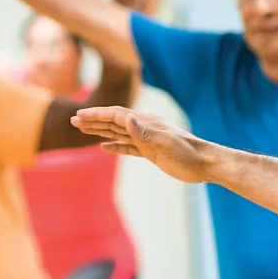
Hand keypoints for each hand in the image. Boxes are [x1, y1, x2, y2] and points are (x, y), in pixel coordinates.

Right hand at [72, 107, 212, 182]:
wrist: (205, 164)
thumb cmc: (188, 153)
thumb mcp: (164, 142)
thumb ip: (143, 131)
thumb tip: (125, 118)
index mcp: (146, 123)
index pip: (116, 115)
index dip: (97, 115)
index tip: (79, 116)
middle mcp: (144, 128)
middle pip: (113, 121)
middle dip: (93, 120)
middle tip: (72, 120)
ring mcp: (147, 140)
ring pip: (118, 133)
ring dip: (100, 130)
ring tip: (82, 129)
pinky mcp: (151, 152)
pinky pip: (128, 147)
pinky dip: (115, 146)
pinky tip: (103, 147)